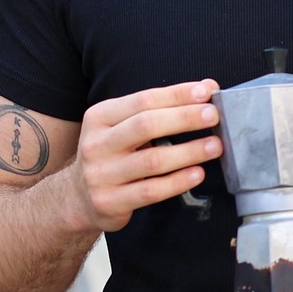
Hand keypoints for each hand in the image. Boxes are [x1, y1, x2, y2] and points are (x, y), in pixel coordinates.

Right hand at [67, 81, 221, 232]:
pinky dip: (178, 181)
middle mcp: (96, 143)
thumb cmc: (111, 155)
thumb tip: (205, 90)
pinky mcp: (109, 201)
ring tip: (215, 146)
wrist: (78, 197)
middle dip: (184, 118)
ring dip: (188, 152)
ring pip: (152, 160)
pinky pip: (150, 191)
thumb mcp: (121, 127)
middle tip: (213, 116)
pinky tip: (197, 173)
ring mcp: (100, 174)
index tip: (206, 91)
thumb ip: (158, 110)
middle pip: (145, 126)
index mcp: (99, 117)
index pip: (143, 100)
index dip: (177, 94)